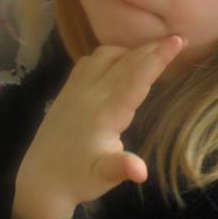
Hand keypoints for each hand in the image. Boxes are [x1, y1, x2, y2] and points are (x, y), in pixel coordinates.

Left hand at [12, 35, 184, 218]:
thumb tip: (141, 171)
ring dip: (129, 50)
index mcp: (105, 113)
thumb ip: (122, 168)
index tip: (176, 40)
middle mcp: (89, 94)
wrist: (40, 178)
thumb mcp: (103, 178)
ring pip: (104, 55)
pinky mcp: (66, 89)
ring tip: (150, 52)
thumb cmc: (78, 179)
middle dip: (151, 49)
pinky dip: (108, 55)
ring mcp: (75, 89)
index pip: (136, 78)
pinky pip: (88, 60)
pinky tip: (118, 62)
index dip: (157, 59)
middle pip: (125, 62)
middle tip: (176, 39)